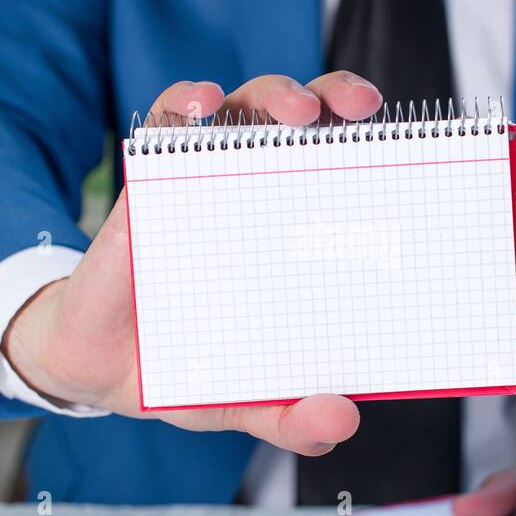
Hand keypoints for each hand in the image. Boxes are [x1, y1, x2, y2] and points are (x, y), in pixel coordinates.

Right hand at [2, 72, 382, 454]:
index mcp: (295, 235)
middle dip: (337, 97)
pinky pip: (166, 121)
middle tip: (358, 110)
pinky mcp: (148, 180)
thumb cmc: (183, 367)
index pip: (346, 170)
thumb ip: (289, 414)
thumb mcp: (242, 399)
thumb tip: (341, 420)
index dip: (381, 148)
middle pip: (306, 121)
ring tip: (292, 114)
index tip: (417, 145)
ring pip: (246, 109)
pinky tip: (198, 103)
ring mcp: (203, 181)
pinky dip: (184, 102)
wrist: (98, 368)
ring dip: (274, 95)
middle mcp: (257, 195)